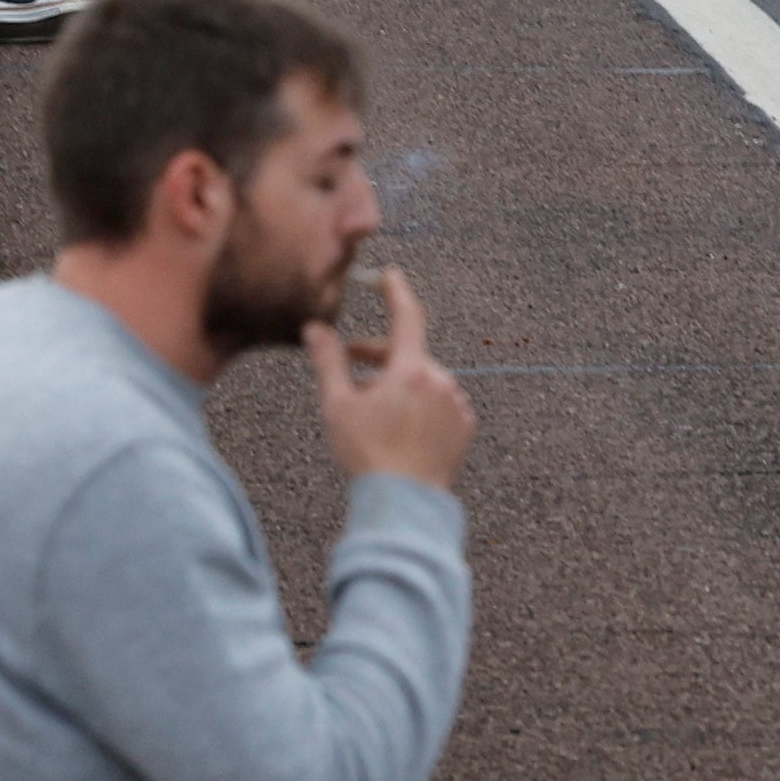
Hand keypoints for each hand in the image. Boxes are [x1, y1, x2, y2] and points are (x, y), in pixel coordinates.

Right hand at [307, 263, 474, 490]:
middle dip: (380, 359)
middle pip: (409, 356)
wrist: (404, 504)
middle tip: (352, 368)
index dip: (396, 292)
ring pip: (424, 382)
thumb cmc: (368, 455)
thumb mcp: (338, 405)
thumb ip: (329, 362)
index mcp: (411, 370)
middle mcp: (441, 381)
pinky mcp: (464, 428)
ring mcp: (456, 405)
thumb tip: (316, 329)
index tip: (389, 277)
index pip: (406, 317)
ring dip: (400, 387)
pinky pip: (440, 405)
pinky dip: (421, 407)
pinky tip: (400, 430)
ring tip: (374, 413)